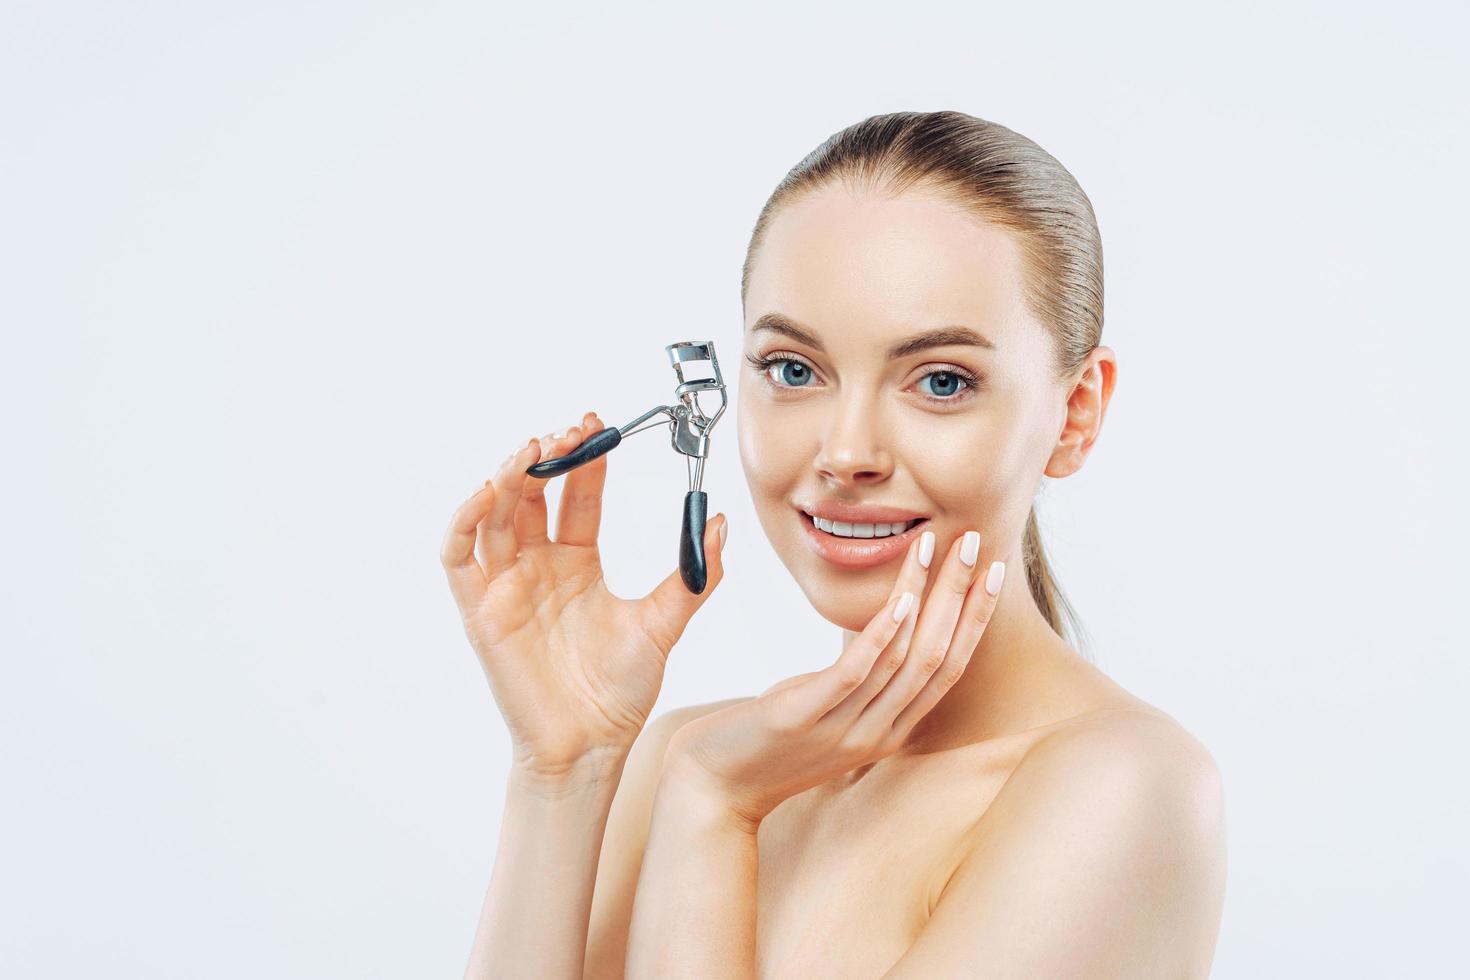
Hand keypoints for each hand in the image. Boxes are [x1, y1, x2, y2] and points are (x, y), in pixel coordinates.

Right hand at [440, 412, 728, 779]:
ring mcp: (507, 587)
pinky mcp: (480, 611)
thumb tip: (718, 523)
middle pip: (532, 496)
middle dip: (547, 458)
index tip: (601, 428)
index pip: (576, 498)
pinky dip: (466, 522)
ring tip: (533, 450)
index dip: (586, 462)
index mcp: (578, 565)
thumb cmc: (620, 692)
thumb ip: (695, 575)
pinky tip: (489, 494)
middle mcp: (539, 568)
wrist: (591, 747)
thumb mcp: (665, 622)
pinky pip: (460, 558)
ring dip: (508, 477)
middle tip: (568, 432)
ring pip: (494, 515)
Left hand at [663, 527, 1004, 826]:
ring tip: (934, 548)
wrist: (713, 790)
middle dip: (962, 597)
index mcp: (888, 729)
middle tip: (977, 543)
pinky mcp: (802, 718)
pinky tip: (900, 600)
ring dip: (925, 597)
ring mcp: (842, 728)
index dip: (974, 619)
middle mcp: (876, 731)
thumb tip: (881, 632)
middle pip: (937, 657)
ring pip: (903, 658)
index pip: (948, 668)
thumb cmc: (767, 743)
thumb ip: (860, 681)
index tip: (991, 573)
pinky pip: (854, 673)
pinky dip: (881, 635)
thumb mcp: (827, 711)